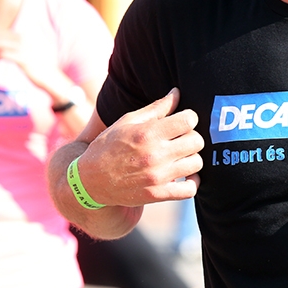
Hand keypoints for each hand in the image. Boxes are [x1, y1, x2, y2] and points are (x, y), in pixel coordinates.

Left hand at [0, 30, 64, 94]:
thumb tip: (7, 46)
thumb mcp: (35, 52)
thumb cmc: (43, 68)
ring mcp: (24, 47)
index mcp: (26, 36)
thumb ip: (23, 46)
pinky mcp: (22, 58)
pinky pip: (1, 54)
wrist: (53, 79)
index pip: (1, 33)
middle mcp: (25, 38)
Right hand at [77, 88, 203, 206]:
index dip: (188, 118)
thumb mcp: (127, 121)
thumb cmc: (109, 146)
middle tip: (180, 139)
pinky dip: (192, 182)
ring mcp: (157, 177)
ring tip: (180, 156)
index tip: (181, 122)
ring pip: (196, 163)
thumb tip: (177, 92)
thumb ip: (156, 107)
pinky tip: (184, 175)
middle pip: (197, 141)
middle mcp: (155, 155)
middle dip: (191, 137)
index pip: (189, 120)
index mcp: (147, 133)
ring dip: (191, 158)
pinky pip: (190, 189)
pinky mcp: (158, 195)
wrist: (90, 181)